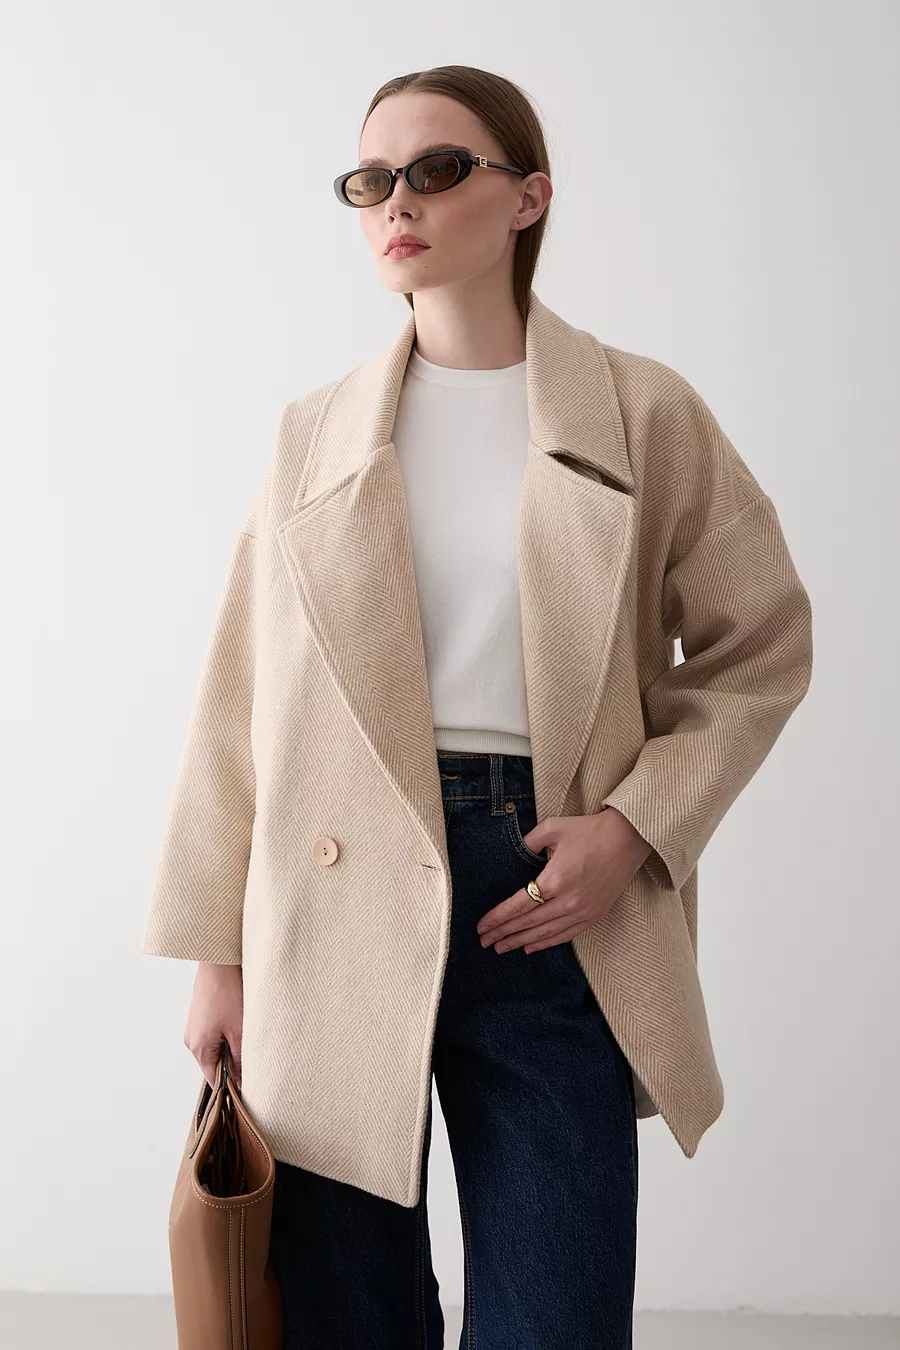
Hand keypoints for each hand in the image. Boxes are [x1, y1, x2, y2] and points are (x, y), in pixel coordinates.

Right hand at [184, 962, 243, 1088]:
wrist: (218, 962)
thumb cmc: (227, 992)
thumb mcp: (239, 1030)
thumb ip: (240, 1059)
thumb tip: (241, 1081)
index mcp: (198, 1048)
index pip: (213, 1080)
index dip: (231, 1084)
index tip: (248, 1082)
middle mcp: (191, 1040)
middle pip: (213, 1064)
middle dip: (232, 1062)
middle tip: (250, 1052)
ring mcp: (193, 1028)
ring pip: (214, 1048)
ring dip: (229, 1046)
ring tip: (243, 1032)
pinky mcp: (198, 1017)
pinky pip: (212, 1035)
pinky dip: (225, 1034)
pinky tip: (236, 1021)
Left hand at [476, 807, 652, 953]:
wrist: (629, 838)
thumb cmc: (590, 830)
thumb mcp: (553, 828)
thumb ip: (528, 841)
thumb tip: (512, 852)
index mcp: (555, 879)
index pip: (519, 906)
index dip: (497, 918)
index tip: (481, 927)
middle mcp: (569, 901)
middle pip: (528, 923)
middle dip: (503, 934)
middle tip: (484, 942)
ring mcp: (583, 911)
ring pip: (545, 934)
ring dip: (520, 942)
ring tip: (501, 948)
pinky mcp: (594, 915)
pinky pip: (565, 935)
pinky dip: (546, 943)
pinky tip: (530, 948)